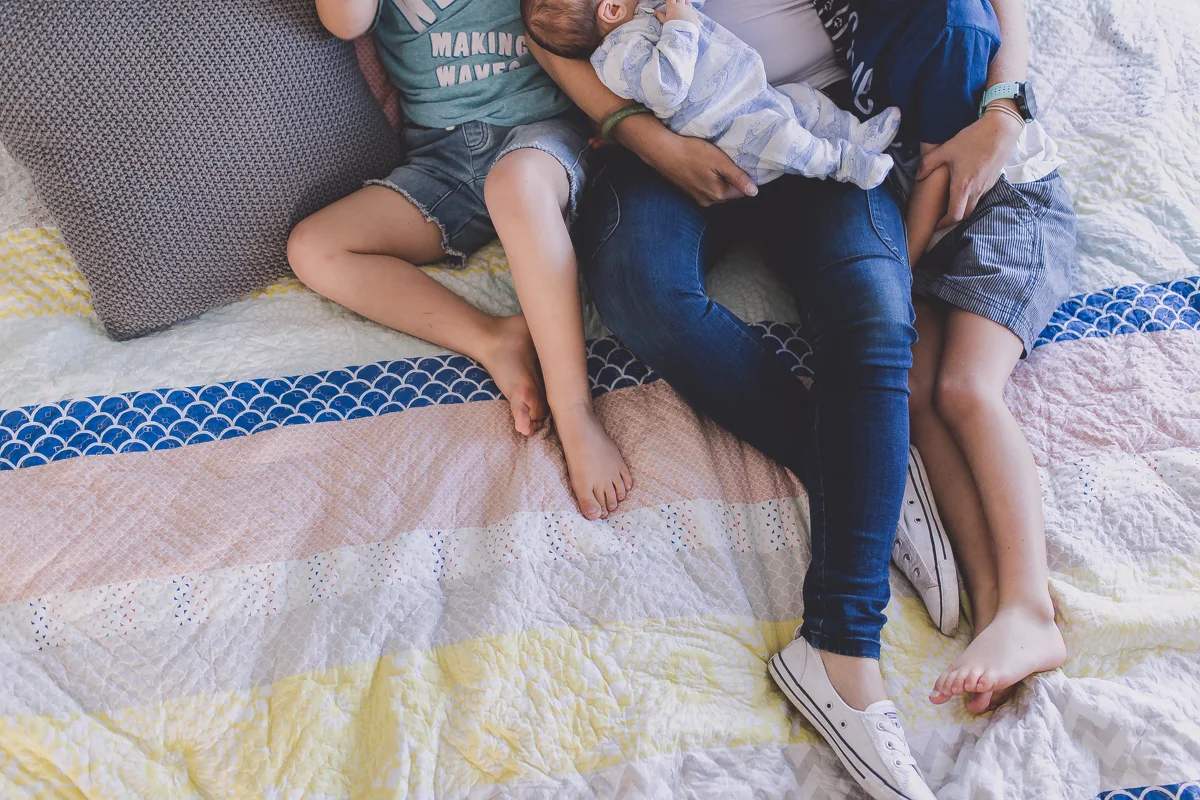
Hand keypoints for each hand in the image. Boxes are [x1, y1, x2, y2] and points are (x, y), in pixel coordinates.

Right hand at [647, 134, 756, 205]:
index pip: (741, 192)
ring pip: (717, 191)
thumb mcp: (720, 161)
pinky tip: (702, 168)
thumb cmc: (692, 153)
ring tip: (713, 164)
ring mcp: (696, 198)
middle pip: (729, 193)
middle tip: (725, 162)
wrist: (664, 152)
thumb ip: (738, 178)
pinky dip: (707, 180)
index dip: (743, 178)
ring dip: (718, 180)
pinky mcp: (688, 193)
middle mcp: (708, 201)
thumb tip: (754, 192)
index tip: (737, 164)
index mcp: (718, 194)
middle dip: (730, 180)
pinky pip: (705, 189)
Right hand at [655, 0, 699, 25]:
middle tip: (676, 4)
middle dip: (677, 0)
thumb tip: (655, 12)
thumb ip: (660, 15)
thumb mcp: (664, 22)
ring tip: (682, 7)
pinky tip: (688, 13)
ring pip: (687, 1)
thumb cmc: (672, 28)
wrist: (682, 36)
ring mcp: (689, 8)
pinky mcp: (695, 13)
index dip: (670, 0)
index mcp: (672, 6)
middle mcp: (681, 5)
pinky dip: (690, 9)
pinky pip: (692, 8)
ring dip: (684, 2)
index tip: (669, 2)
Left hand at [916, 107, 1022, 228]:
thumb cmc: (973, 138)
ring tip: (951, 206)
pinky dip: (971, 200)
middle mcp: (977, 190)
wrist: (1001, 129)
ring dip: (962, 210)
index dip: (943, 224)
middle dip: (952, 220)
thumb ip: (928, 163)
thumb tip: (918, 177)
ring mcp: (987, 186)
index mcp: (963, 186)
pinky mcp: (993, 180)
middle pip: (964, 215)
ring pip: (974, 207)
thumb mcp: (946, 149)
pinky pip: (981, 197)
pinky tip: (964, 192)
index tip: (936, 224)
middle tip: (941, 218)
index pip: (954, 216)